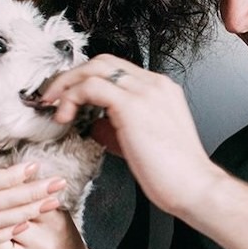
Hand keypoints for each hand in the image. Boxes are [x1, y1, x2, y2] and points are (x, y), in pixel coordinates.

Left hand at [39, 55, 225, 215]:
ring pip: (94, 68)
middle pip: (102, 61)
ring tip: (53, 105)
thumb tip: (94, 125)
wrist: (194, 187)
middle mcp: (154, 84)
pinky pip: (91, 87)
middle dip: (72, 76)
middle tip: (53, 96)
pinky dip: (71, 97)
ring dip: (67, 84)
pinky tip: (65, 116)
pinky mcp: (132, 105)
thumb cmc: (174, 173)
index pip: (116, 70)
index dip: (86, 79)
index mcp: (160, 90)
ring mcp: (145, 91)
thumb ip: (119, 127)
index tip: (68, 96)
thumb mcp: (142, 142)